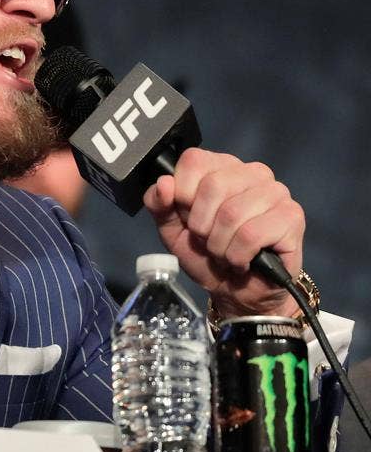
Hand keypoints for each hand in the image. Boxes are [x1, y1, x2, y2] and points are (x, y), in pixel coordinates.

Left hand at [142, 148, 304, 318]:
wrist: (235, 290)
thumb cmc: (205, 254)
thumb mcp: (171, 229)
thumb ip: (159, 204)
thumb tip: (163, 184)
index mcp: (222, 167)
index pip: (194, 161)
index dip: (182, 194)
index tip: (187, 217)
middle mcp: (252, 172)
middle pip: (213, 185)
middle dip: (201, 224)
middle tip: (208, 240)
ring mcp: (276, 192)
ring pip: (232, 213)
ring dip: (219, 244)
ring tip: (225, 252)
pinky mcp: (292, 217)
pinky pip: (251, 234)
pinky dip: (237, 255)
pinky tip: (242, 260)